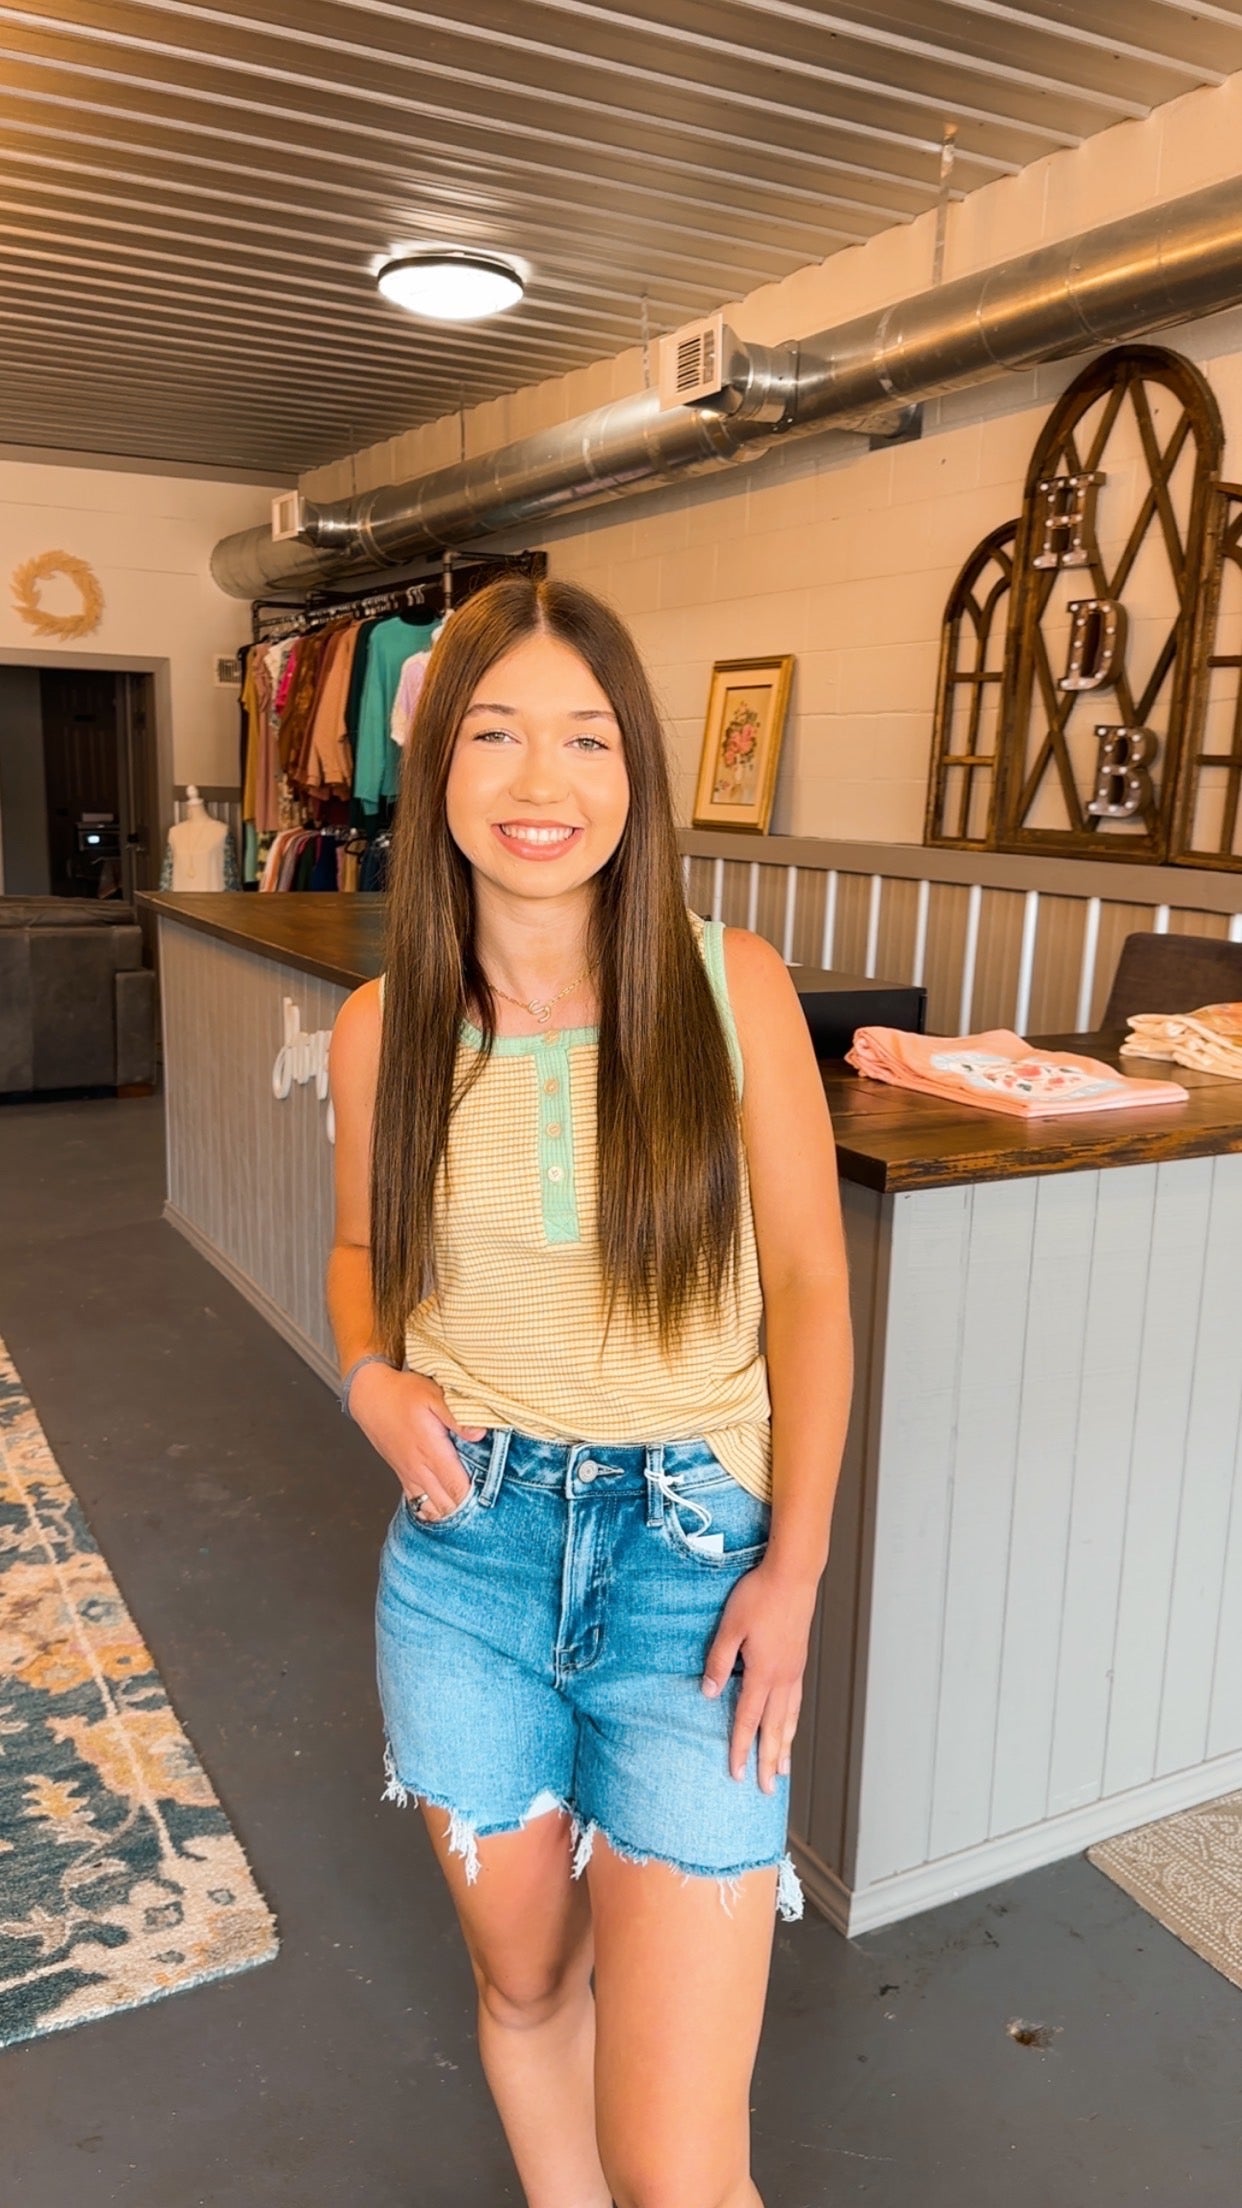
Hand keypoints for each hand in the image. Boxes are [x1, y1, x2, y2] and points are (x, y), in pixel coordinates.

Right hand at [347, 1364, 486, 1520]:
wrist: (371, 1396)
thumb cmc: (404, 1394)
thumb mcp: (433, 1395)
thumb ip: (457, 1417)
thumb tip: (480, 1434)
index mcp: (431, 1451)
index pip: (456, 1488)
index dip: (475, 1498)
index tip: (492, 1499)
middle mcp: (419, 1469)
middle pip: (447, 1504)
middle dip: (467, 1509)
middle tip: (488, 1506)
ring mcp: (410, 1474)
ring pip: (432, 1508)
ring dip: (450, 1511)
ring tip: (470, 1510)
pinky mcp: (403, 1475)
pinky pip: (417, 1503)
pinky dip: (432, 1510)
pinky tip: (444, 1510)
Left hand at [700, 1562, 817, 1792]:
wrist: (793, 1575)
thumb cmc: (759, 1595)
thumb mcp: (730, 1627)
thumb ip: (718, 1661)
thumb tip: (708, 1693)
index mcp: (763, 1673)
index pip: (748, 1720)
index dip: (741, 1749)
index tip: (736, 1774)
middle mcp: (782, 1678)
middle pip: (774, 1729)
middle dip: (768, 1760)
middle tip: (765, 1788)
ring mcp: (794, 1671)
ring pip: (790, 1719)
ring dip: (784, 1746)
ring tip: (783, 1769)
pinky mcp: (799, 1661)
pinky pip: (796, 1702)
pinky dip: (793, 1722)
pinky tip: (791, 1726)